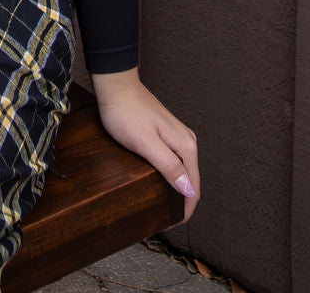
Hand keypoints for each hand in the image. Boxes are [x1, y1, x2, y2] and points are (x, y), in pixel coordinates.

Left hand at [91, 68, 199, 219]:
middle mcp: (187, 141)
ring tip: (161, 206)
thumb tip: (189, 191)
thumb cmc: (126, 112)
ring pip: (182, 172)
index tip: (170, 225)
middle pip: (190, 181)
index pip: (194, 189)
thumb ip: (169, 167)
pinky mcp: (166, 134)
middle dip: (181, 203)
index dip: (184, 211)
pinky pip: (174, 162)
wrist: (115, 84)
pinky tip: (158, 182)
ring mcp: (177, 136)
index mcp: (186, 146)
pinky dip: (169, 176)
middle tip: (163, 220)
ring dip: (175, 190)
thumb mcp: (146, 144)